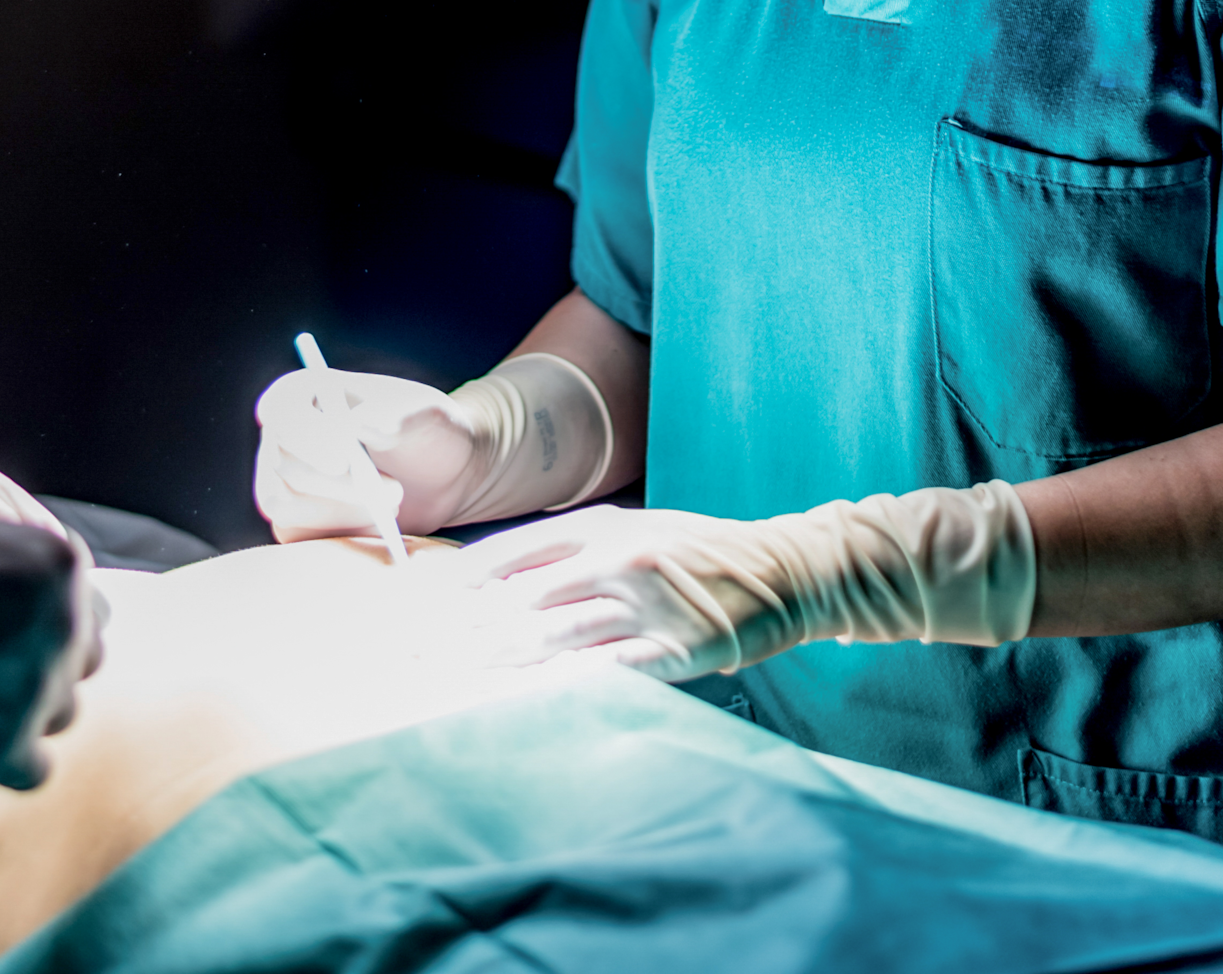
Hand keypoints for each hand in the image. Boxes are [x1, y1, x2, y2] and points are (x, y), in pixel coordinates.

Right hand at [252, 366, 483, 538]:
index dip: (304, 437)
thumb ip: (396, 415)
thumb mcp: (427, 415)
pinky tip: (376, 523)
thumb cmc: (428, 432)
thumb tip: (357, 424)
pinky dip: (341, 533)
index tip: (344, 462)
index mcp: (305, 392)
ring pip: (284, 504)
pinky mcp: (292, 518)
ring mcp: (281, 478)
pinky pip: (295, 534)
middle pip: (284, 463)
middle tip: (395, 492)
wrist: (440, 476)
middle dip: (340, 486)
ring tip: (394, 501)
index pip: (282, 410)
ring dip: (344, 511)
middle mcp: (283, 434)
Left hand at [460, 505, 788, 680]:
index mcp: (607, 527)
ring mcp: (648, 605)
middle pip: (530, 597)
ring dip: (512, 659)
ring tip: (472, 675)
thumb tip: (511, 583)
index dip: (474, 577)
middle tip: (438, 650)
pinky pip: (610, 670)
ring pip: (561, 635)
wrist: (785, 570)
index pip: (520, 550)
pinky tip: (538, 695)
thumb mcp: (640, 530)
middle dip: (480, 625)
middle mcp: (621, 560)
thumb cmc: (700, 552)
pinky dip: (571, 683)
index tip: (437, 601)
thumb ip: (581, 551)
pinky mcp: (674, 649)